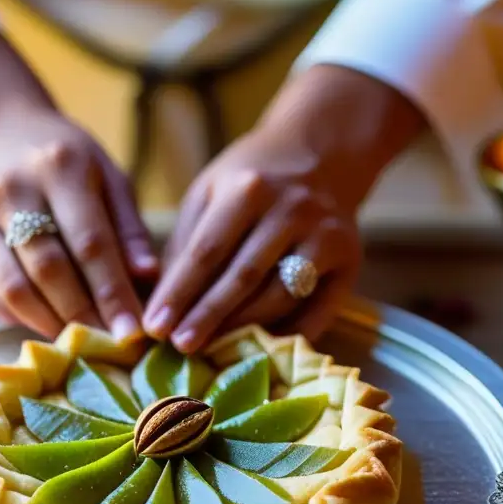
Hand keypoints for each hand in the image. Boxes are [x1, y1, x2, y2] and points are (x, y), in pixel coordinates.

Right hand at [0, 100, 157, 339]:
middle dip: (86, 315)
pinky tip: (52, 324)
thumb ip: (129, 227)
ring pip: (16, 289)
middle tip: (113, 345)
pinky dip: (25, 318)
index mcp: (59, 168)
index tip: (135, 332)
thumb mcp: (106, 175)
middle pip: (51, 270)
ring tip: (84, 341)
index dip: (113, 293)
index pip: (90, 244)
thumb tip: (149, 278)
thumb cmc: (65, 160)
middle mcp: (13, 191)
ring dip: (53, 323)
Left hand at [143, 65, 423, 352]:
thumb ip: (186, 239)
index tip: (154, 327)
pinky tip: (261, 351)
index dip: (179, 293)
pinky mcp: (349, 260)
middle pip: (243, 277)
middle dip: (208, 317)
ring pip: (280, 297)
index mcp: (249, 189)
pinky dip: (289, 335)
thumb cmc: (253, 177)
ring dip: (243, 329)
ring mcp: (325, 236)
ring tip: (212, 350)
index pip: (207, 251)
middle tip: (180, 347)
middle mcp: (292, 210)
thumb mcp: (210, 189)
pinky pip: (318, 310)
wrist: (324, 152)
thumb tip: (162, 300)